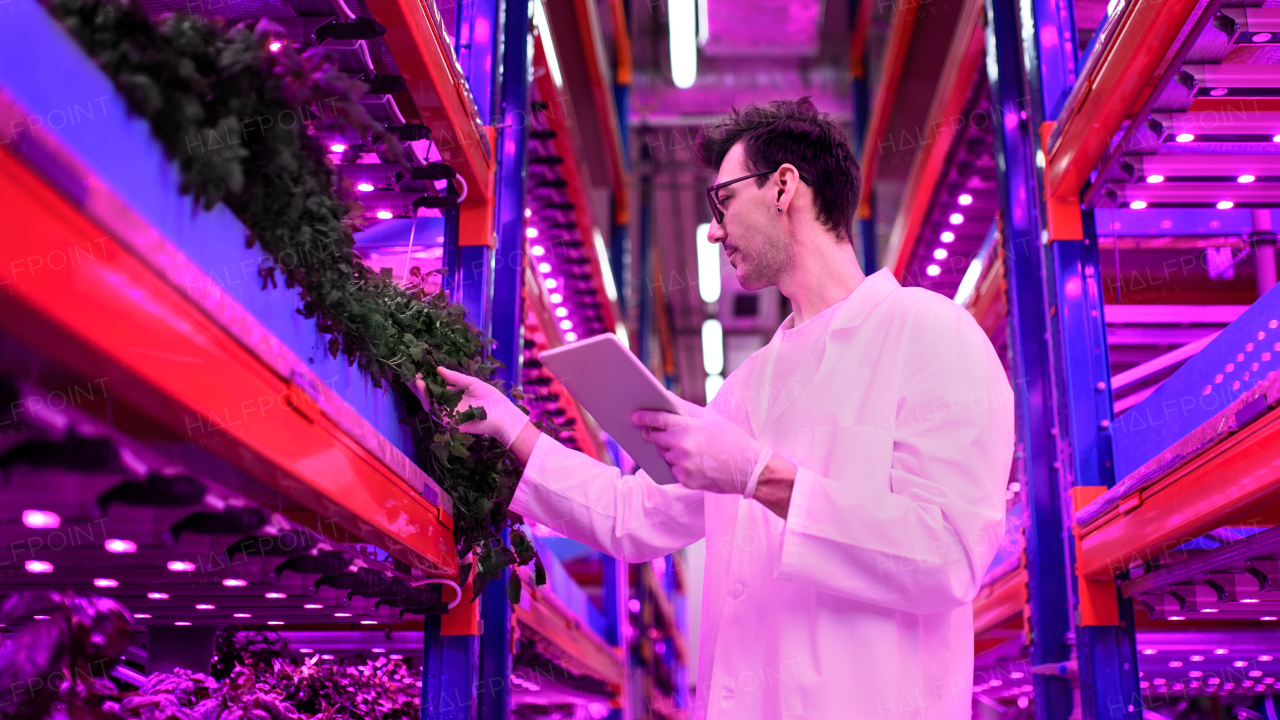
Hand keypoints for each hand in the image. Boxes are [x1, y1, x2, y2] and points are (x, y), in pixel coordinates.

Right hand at [415, 367, 530, 447]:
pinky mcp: (451, 422)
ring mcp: (449, 414)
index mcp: (454, 396)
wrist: (503, 414)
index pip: (435, 388)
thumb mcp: (472, 383)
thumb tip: (438, 369)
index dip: (426, 380)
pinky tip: (425, 389)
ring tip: (416, 380)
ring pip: (429, 404)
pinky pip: (437, 412)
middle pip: (429, 396)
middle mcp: (449, 405)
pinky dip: (429, 401)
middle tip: (410, 375)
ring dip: (421, 393)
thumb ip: (455, 378)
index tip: (418, 369)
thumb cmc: (491, 398)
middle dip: (418, 387)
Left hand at [633, 407, 769, 495]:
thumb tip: (665, 400)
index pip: (657, 419)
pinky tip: (696, 463)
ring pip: (665, 455)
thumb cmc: (730, 438)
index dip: (644, 417)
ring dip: (671, 451)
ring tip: (690, 449)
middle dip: (655, 435)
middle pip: (656, 438)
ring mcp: (683, 465)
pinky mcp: (686, 481)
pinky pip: (674, 470)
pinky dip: (680, 466)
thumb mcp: (710, 418)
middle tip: (653, 432)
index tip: (634, 416)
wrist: (749, 468)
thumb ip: (685, 409)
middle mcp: (682, 446)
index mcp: (687, 427)